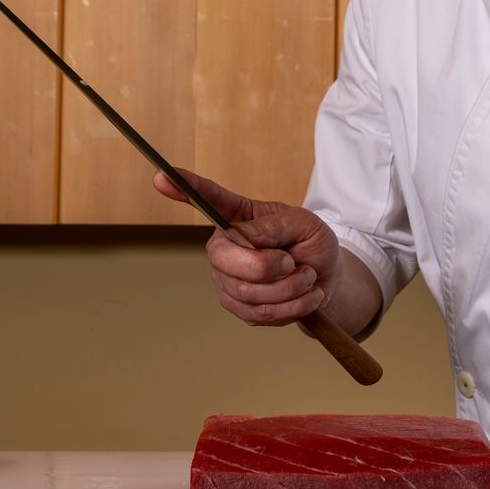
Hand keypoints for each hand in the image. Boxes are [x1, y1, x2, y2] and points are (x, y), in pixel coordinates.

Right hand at [152, 167, 338, 329]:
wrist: (327, 280)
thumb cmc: (312, 245)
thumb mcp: (305, 224)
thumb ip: (277, 226)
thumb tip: (246, 235)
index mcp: (238, 217)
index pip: (207, 200)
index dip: (183, 188)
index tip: (162, 175)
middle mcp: (225, 248)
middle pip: (223, 259)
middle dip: (266, 266)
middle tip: (293, 262)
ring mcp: (227, 279)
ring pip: (248, 292)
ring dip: (290, 287)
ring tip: (306, 277)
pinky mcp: (239, 307)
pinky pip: (261, 313)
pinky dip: (294, 305)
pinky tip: (304, 294)